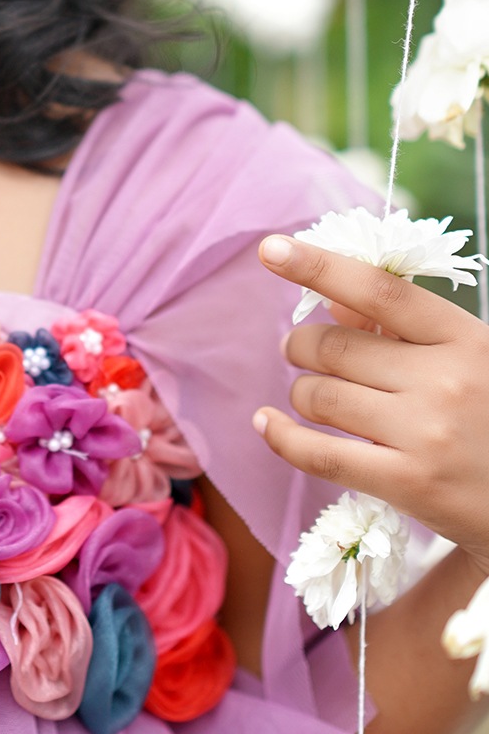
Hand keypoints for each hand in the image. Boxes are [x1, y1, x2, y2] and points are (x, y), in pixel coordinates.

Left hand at [252, 233, 488, 577]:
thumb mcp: (469, 358)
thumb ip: (402, 329)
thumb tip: (332, 302)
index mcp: (465, 338)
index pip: (380, 290)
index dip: (319, 266)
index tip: (272, 249)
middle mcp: (445, 380)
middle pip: (335, 346)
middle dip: (301, 345)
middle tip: (297, 350)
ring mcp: (426, 433)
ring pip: (321, 396)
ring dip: (302, 392)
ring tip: (311, 395)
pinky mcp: (408, 484)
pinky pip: (320, 454)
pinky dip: (282, 437)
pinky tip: (266, 424)